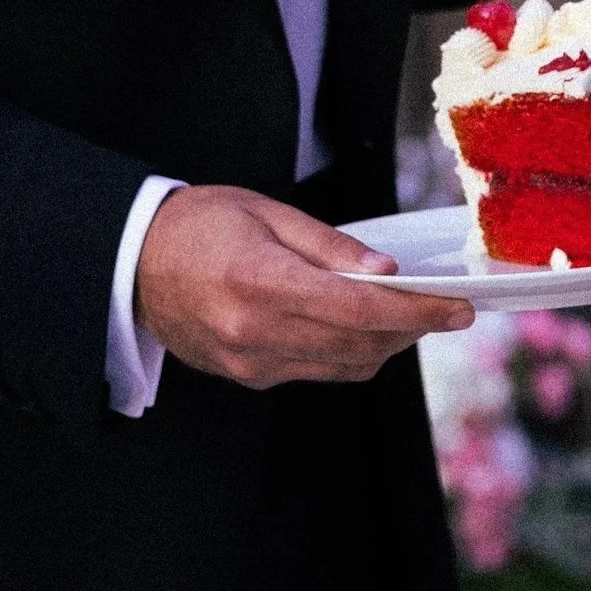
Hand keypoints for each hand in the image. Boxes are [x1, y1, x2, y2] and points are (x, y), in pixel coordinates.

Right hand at [136, 185, 473, 388]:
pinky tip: (355, 327)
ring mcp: (250, 362)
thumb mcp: (267, 213)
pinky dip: (348, 353)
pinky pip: (317, 371)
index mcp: (259, 281)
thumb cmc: (199, 225)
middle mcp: (255, 331)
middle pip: (361, 345)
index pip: (359, 310)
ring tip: (404, 315)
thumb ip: (331, 246)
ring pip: (346, 366)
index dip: (418, 313)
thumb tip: (387, 272)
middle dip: (411, 329)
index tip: (459, 310)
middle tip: (442, 308)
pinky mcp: (248, 377)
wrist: (131, 263)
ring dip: (385, 345)